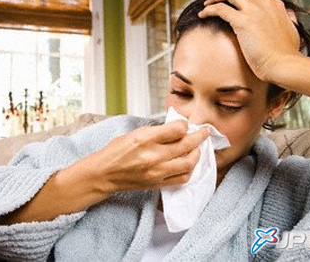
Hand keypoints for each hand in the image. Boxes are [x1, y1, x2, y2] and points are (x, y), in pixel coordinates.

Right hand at [90, 120, 210, 193]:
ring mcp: (157, 172)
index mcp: (145, 138)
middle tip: (204, 132)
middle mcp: (153, 156)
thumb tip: (178, 128)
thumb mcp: (135, 132)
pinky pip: (182, 178)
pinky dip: (190, 170)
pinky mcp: (158, 183)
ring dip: (197, 154)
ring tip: (196, 148)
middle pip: (187, 145)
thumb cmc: (117, 151)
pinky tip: (188, 163)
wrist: (105, 173)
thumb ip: (157, 131)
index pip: (177, 129)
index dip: (185, 125)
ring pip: (189, 163)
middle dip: (200, 136)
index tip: (186, 125)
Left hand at [198, 0, 300, 81]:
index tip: (233, 0)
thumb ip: (289, 20)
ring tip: (207, 4)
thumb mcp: (292, 32)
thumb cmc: (287, 55)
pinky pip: (220, 9)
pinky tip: (203, 14)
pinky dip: (209, 9)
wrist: (283, 65)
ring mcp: (254, 11)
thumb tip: (289, 15)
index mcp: (276, 6)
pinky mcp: (243, 22)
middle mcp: (265, 4)